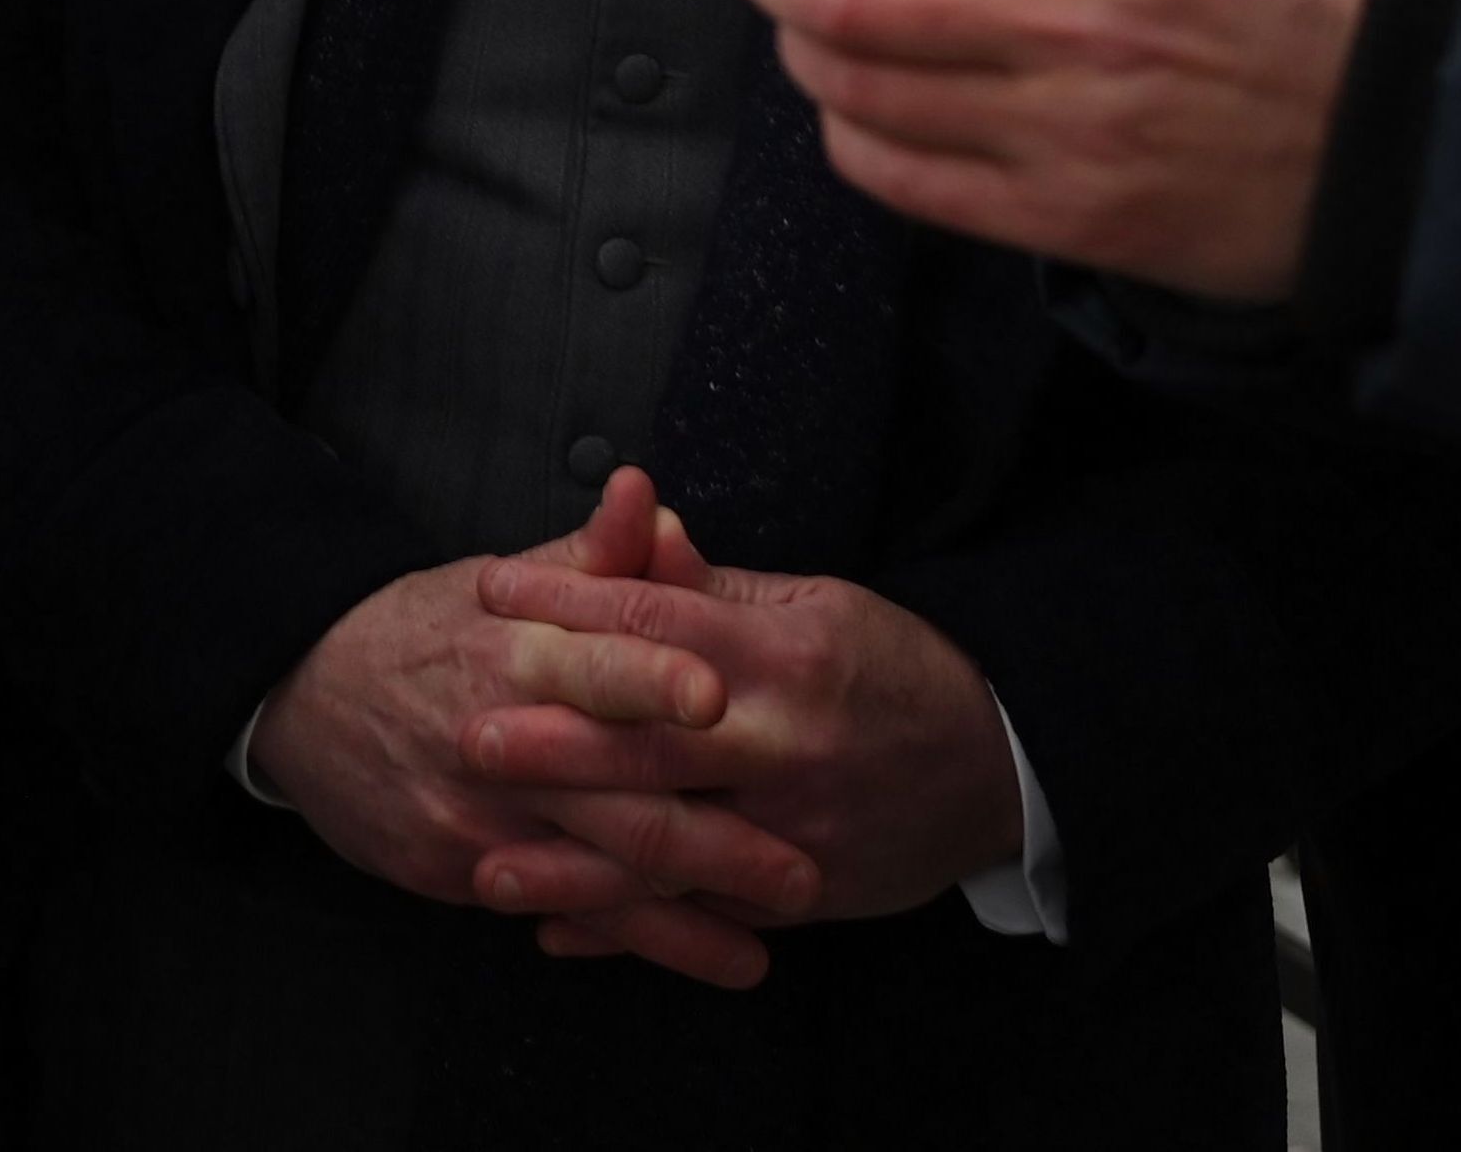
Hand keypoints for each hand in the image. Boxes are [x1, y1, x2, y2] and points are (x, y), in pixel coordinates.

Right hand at [243, 470, 813, 987]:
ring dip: (687, 919)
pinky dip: (627, 940)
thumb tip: (648, 493)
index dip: (655, 679)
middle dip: (715, 843)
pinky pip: (559, 914)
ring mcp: (482, 825)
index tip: (723, 696)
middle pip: (617, 798)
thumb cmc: (429, 626)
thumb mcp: (505, 579)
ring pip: (598, 880)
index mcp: (519, 652)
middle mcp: (503, 746)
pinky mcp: (463, 877)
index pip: (595, 665)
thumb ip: (592, 554)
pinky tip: (693, 955)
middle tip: (804, 867)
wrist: (309, 697)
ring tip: (768, 943)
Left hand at [464, 553, 1024, 956]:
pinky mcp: (794, 899)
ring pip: (664, 848)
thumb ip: (719, 587)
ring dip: (570, 859)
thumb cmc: (895, 669)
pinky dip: (623, 929)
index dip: (571, 601)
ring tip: (485, 858)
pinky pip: (695, 918)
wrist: (993, 767)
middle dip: (554, 739)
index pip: (659, 618)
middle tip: (467, 729)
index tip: (495, 588)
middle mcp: (784, 743)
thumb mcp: (820, 603)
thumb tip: (640, 532)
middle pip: (650, 741)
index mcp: (787, 654)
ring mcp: (788, 829)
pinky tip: (555, 927)